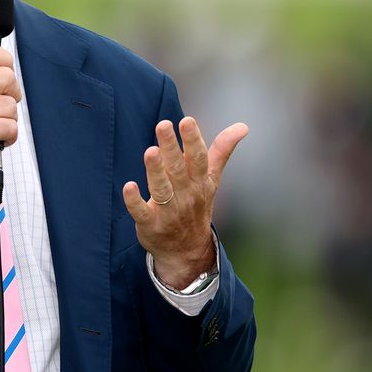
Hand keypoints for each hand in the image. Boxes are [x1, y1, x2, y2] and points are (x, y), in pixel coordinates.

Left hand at [123, 116, 247, 287]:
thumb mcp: (212, 179)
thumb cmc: (197, 205)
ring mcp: (168, 211)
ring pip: (162, 189)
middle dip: (171, 147)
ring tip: (150, 151)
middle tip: (163, 125)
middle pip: (178, 169)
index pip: (199, 158)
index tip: (187, 121)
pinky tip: (128, 187)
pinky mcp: (150, 224)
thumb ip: (222, 151)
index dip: (193, 140)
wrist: (187, 250)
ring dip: (155, 170)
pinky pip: (141, 212)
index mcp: (200, 181)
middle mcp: (186, 195)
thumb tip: (243, 126)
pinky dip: (134, 201)